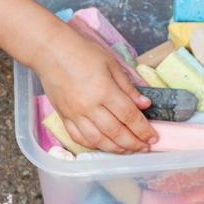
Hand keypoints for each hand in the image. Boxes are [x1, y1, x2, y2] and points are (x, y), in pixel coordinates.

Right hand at [35, 28, 155, 153]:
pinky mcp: (64, 117)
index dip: (143, 129)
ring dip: (115, 149)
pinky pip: (79, 137)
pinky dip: (93, 145)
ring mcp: (75, 114)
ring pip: (98, 140)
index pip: (129, 116)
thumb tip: (144, 104)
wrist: (50, 52)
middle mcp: (89, 107)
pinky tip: (104, 145)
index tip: (153, 137)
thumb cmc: (82, 52)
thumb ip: (127, 86)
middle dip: (133, 143)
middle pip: (115, 132)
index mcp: (104, 90)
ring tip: (128, 151)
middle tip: (145, 148)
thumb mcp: (111, 63)